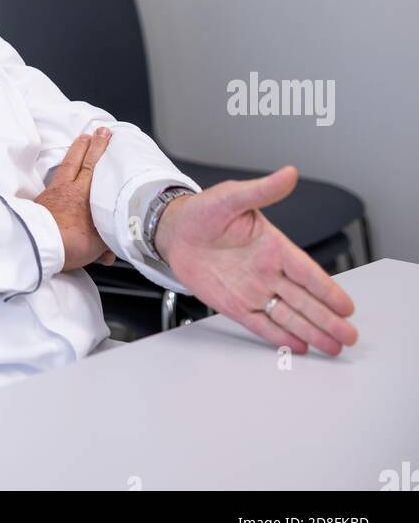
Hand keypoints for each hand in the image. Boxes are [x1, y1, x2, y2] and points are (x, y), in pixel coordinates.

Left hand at [35, 129, 116, 271]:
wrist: (41, 246)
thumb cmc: (70, 243)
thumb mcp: (98, 243)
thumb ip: (106, 241)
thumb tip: (110, 251)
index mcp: (86, 195)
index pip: (95, 166)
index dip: (100, 149)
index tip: (106, 135)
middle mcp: (69, 189)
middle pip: (80, 160)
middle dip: (90, 145)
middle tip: (97, 132)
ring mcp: (53, 193)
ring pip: (66, 167)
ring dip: (75, 153)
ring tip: (82, 140)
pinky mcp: (41, 202)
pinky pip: (55, 181)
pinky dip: (62, 173)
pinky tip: (62, 173)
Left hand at [153, 165, 358, 354]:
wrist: (173, 230)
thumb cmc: (203, 211)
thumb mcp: (232, 196)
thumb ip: (262, 191)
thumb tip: (289, 174)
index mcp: (272, 246)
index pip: (307, 272)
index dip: (327, 290)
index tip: (346, 306)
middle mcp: (267, 271)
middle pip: (304, 300)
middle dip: (328, 319)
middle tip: (349, 337)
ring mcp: (252, 290)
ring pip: (288, 315)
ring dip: (311, 331)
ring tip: (332, 348)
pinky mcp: (234, 304)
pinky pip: (261, 324)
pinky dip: (279, 336)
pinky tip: (298, 346)